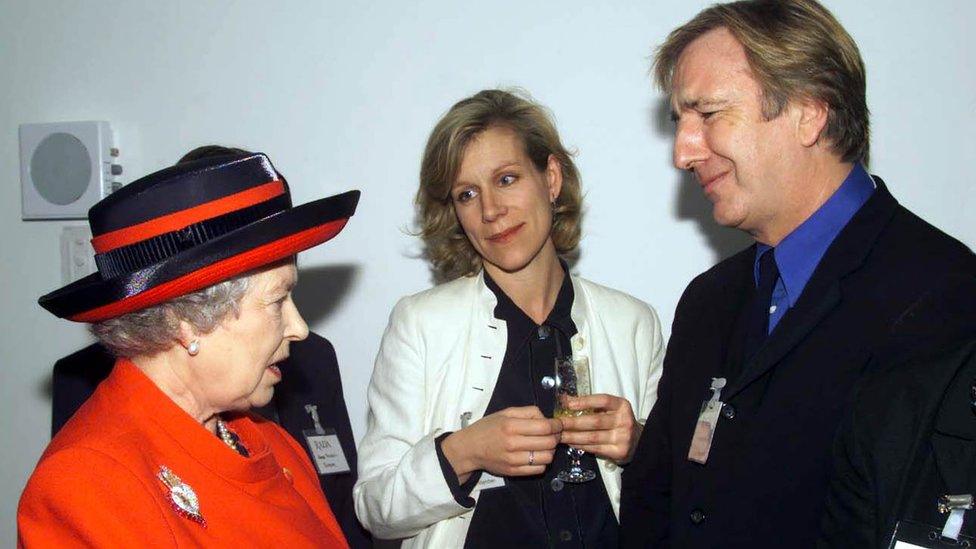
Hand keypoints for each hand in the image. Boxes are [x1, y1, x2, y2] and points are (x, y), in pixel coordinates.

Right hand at [441, 406, 562, 480]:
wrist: (469, 449)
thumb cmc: (488, 428)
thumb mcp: (506, 413)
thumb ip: (528, 412)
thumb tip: (547, 418)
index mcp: (511, 426)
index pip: (544, 427)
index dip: (557, 425)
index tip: (558, 424)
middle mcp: (513, 444)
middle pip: (548, 443)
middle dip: (557, 437)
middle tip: (555, 434)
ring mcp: (513, 460)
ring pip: (547, 458)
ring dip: (551, 450)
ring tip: (546, 445)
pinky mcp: (514, 472)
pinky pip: (539, 469)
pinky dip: (543, 462)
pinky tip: (538, 455)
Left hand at [558, 394, 641, 463]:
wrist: (637, 441)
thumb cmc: (617, 422)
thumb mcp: (610, 409)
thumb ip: (591, 404)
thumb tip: (565, 399)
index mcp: (622, 406)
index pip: (602, 400)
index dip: (584, 401)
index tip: (567, 403)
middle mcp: (624, 421)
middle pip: (594, 421)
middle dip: (573, 422)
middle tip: (557, 423)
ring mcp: (623, 438)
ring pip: (592, 437)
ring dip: (572, 436)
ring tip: (559, 435)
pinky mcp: (619, 452)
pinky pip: (594, 448)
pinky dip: (580, 445)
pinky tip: (570, 442)